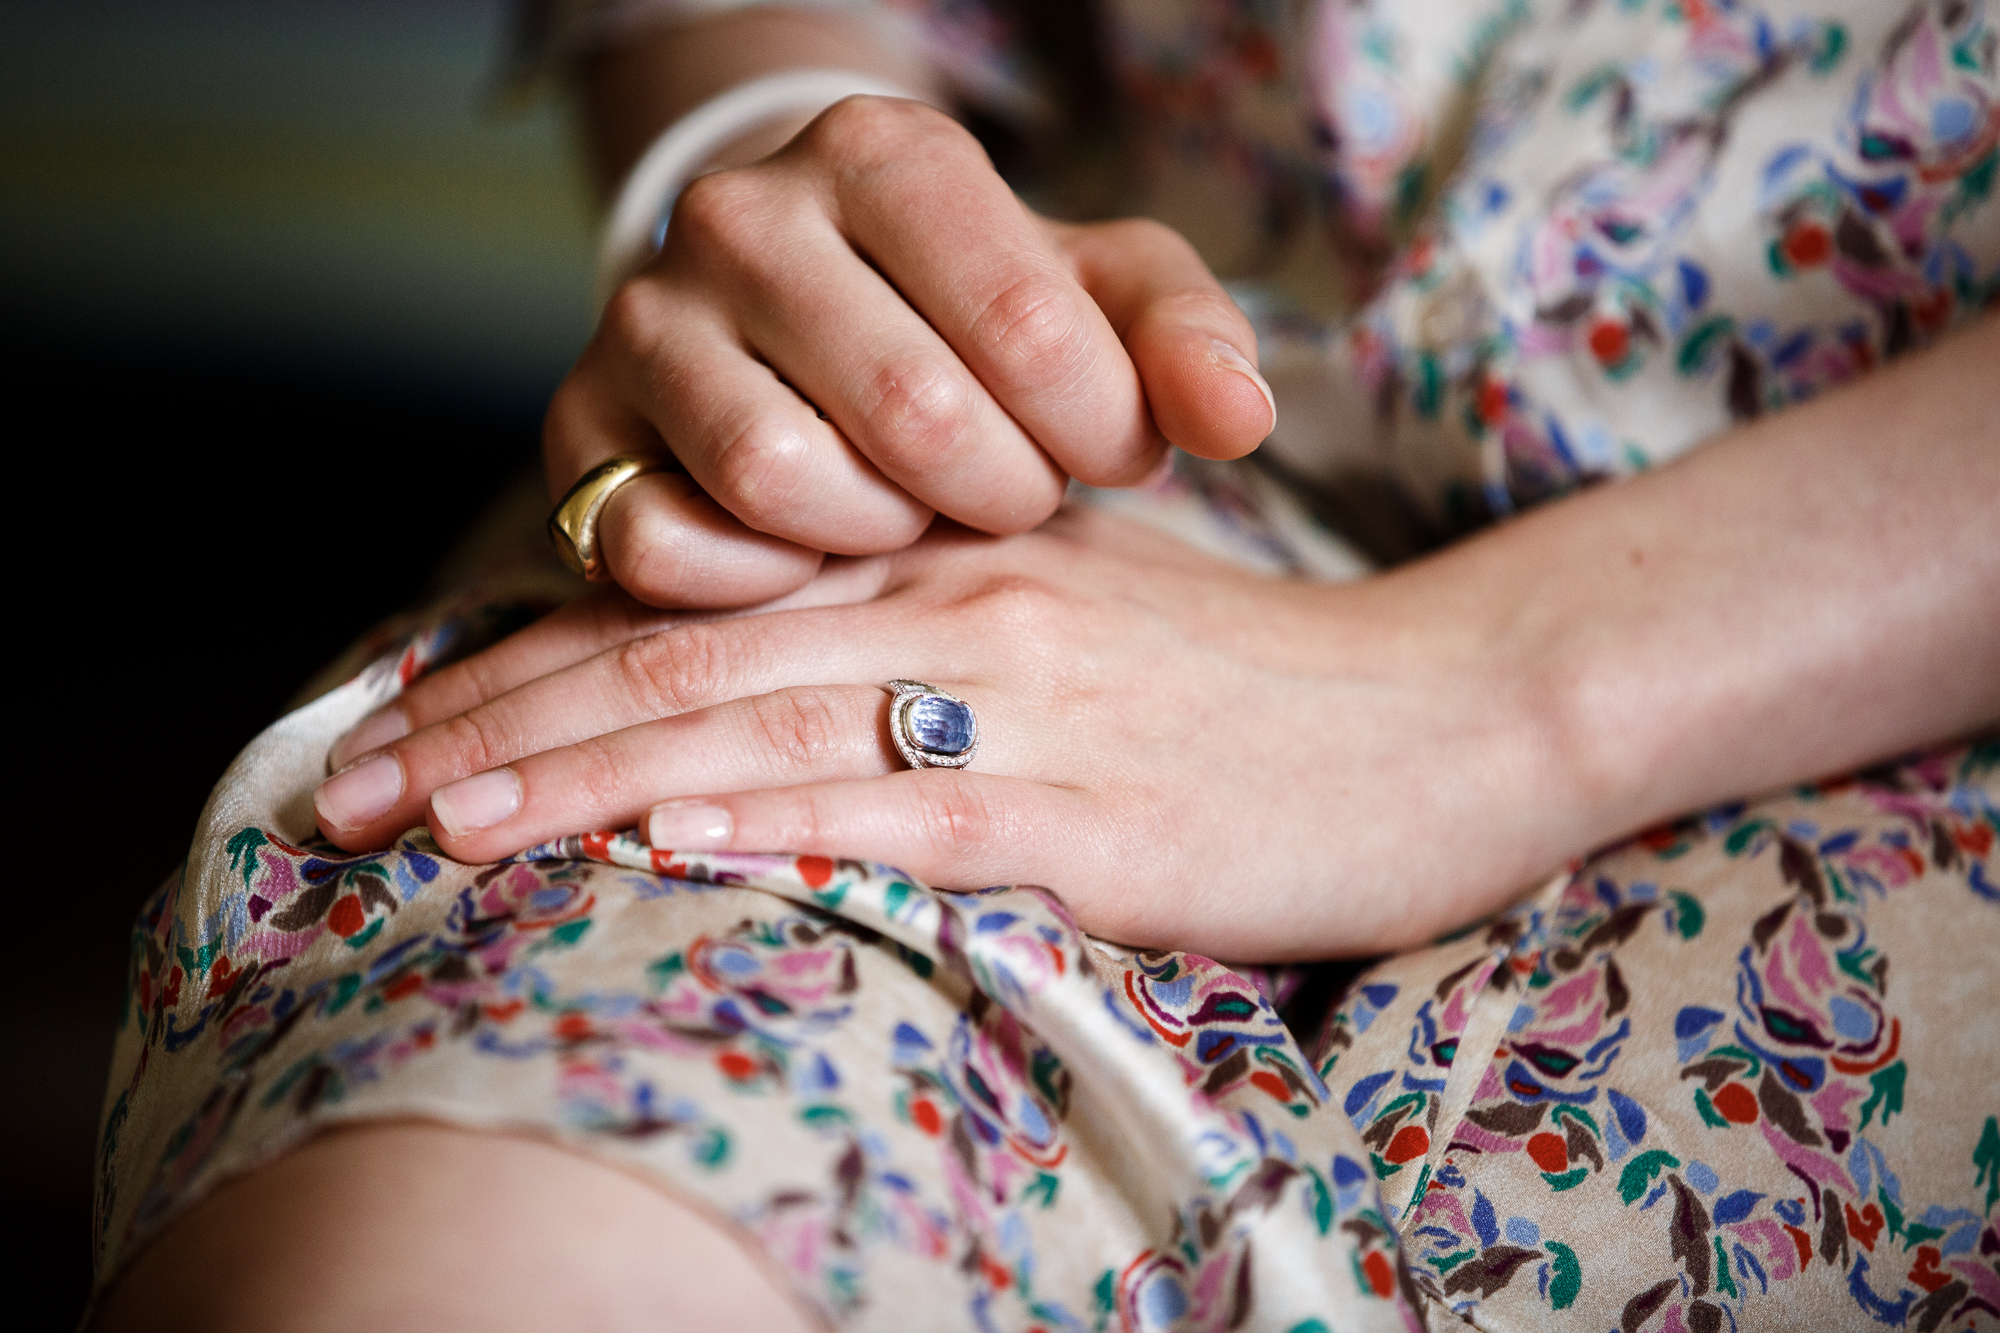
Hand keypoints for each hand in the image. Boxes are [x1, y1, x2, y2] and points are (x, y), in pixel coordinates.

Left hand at [314, 506, 1569, 960]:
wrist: (1442, 716)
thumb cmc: (1249, 694)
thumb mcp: (1071, 635)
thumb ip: (919, 660)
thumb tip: (755, 741)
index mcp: (941, 568)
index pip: (695, 608)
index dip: (529, 671)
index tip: (398, 734)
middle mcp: (962, 614)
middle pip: (687, 661)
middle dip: (501, 733)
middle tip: (351, 795)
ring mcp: (1030, 711)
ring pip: (769, 729)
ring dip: (591, 779)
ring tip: (443, 827)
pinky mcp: (1098, 816)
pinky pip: (915, 815)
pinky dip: (784, 826)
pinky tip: (677, 848)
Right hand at [551, 95, 1276, 609]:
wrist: (798, 314)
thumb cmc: (971, 315)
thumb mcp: (1096, 299)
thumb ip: (1184, 338)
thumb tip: (1238, 417)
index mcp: (886, 153)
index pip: (1026, 326)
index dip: (1094, 431)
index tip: (1102, 449)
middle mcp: (743, 214)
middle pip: (913, 413)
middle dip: (997, 492)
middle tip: (1011, 495)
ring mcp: (643, 320)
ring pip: (784, 479)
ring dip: (883, 534)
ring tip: (912, 510)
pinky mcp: (579, 429)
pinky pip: (665, 544)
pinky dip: (762, 578)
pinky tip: (816, 551)